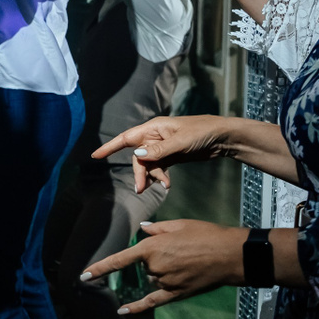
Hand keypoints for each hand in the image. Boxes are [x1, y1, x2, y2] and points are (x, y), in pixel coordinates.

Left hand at [80, 219, 244, 313]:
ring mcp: (165, 282)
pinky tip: (121, 311)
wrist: (231, 255)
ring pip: (153, 279)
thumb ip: (156, 229)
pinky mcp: (176, 294)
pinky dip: (135, 307)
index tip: (82, 275)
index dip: (100, 268)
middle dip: (156, 258)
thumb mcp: (179, 225)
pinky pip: (152, 302)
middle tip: (180, 249)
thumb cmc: (206, 235)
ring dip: (162, 272)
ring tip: (187, 261)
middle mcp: (155, 267)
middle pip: (144, 267)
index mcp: (152, 248)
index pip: (119, 260)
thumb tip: (142, 231)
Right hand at [91, 115, 233, 194]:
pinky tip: (166, 185)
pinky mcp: (172, 156)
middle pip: (138, 158)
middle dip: (140, 173)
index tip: (95, 156)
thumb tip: (136, 156)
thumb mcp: (181, 142)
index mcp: (154, 128)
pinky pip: (159, 168)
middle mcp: (155, 137)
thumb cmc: (202, 132)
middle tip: (142, 190)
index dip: (110, 147)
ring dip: (153, 177)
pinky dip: (160, 177)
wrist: (223, 137)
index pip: (126, 138)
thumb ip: (159, 151)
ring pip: (149, 165)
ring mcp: (163, 148)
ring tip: (164, 186)